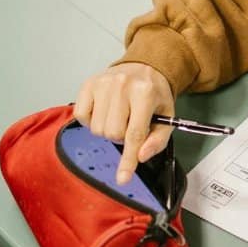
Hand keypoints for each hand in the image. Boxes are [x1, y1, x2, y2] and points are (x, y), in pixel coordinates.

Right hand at [73, 62, 174, 184]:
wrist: (144, 68)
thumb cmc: (155, 94)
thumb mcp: (167, 116)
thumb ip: (158, 140)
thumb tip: (140, 156)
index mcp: (145, 93)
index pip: (134, 134)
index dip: (128, 160)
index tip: (123, 178)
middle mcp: (122, 85)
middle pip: (112, 133)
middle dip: (122, 137)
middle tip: (130, 124)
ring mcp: (102, 83)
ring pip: (97, 128)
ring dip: (108, 129)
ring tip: (119, 116)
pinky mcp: (88, 84)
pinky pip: (81, 116)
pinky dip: (91, 120)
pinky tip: (104, 111)